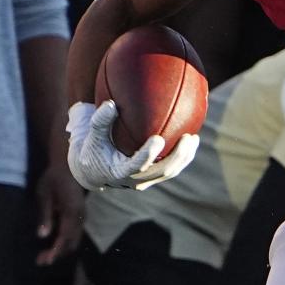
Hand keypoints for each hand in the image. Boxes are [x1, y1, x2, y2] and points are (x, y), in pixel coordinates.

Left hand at [35, 161, 83, 264]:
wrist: (70, 167)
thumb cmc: (54, 179)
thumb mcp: (44, 196)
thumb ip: (45, 216)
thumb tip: (42, 236)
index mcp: (71, 212)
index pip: (65, 237)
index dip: (56, 251)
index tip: (46, 261)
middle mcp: (80, 217)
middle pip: (72, 242)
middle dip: (58, 254)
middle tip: (41, 260)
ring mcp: (82, 217)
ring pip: (75, 239)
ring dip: (61, 249)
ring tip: (45, 255)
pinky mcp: (80, 216)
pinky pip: (75, 234)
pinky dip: (65, 242)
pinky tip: (54, 243)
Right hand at [67, 101, 198, 190]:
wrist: (94, 172)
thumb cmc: (92, 149)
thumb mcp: (91, 137)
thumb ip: (100, 122)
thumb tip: (111, 104)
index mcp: (119, 172)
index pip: (136, 165)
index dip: (148, 154)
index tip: (157, 139)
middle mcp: (135, 180)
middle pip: (162, 170)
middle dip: (178, 155)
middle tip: (188, 138)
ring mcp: (146, 180)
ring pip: (170, 171)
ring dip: (185, 157)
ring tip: (194, 138)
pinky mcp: (153, 177)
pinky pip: (172, 168)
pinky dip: (183, 156)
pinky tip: (191, 141)